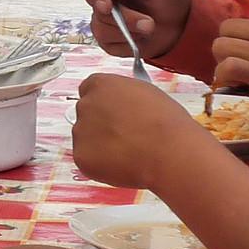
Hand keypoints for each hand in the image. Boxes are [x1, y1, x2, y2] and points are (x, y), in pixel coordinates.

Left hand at [71, 72, 198, 189]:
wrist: (168, 152)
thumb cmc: (167, 124)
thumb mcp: (146, 94)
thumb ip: (125, 95)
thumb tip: (123, 104)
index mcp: (101, 84)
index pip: (89, 89)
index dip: (103, 103)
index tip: (111, 113)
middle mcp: (86, 104)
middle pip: (86, 114)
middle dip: (100, 124)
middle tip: (121, 136)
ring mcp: (80, 131)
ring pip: (85, 138)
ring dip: (99, 145)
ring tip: (127, 152)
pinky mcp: (81, 156)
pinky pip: (87, 159)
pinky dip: (100, 164)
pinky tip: (122, 163)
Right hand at [76, 0, 190, 59]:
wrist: (180, 21)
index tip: (107, 5)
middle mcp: (103, 1)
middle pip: (98, 13)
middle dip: (126, 19)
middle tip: (148, 23)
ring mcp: (104, 23)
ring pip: (102, 31)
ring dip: (130, 32)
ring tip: (150, 28)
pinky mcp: (109, 42)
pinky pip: (111, 47)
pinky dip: (130, 44)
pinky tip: (141, 37)